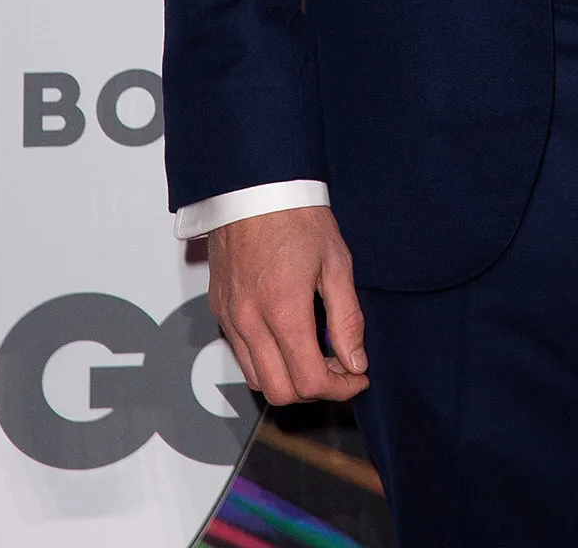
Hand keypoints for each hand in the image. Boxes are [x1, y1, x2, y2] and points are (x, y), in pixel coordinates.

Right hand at [208, 205, 368, 405]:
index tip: (359, 377)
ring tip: (316, 354)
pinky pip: (241, 354)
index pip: (310, 380)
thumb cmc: (298, 217)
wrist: (256, 186)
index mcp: (282, 309)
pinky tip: (289, 338)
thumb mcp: (337, 262)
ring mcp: (229, 317)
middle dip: (315, 390)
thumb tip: (355, 362)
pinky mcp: (219, 309)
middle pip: (280, 392)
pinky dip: (267, 361)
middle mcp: (249, 321)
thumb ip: (347, 318)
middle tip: (340, 368)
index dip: (340, 388)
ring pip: (257, 379)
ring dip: (289, 379)